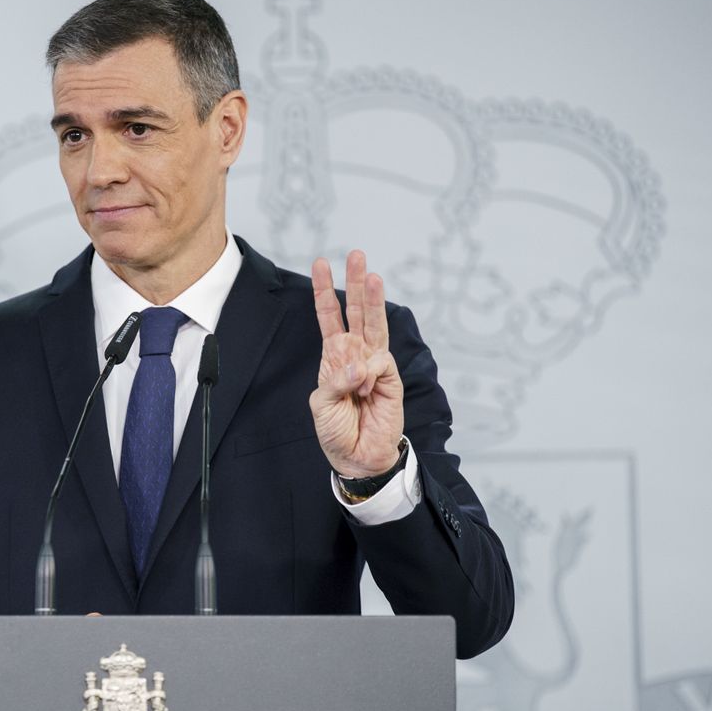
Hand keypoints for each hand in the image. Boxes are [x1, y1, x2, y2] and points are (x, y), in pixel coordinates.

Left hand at [310, 250, 403, 478]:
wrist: (357, 456)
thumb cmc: (336, 430)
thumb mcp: (321, 403)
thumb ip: (335, 381)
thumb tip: (360, 366)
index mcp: (335, 355)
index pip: (330, 316)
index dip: (324, 291)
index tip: (320, 264)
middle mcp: (356, 354)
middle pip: (358, 311)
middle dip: (356, 282)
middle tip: (357, 254)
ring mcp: (375, 364)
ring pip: (376, 324)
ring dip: (374, 299)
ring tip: (373, 275)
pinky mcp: (391, 379)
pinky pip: (380, 363)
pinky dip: (369, 373)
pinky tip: (364, 388)